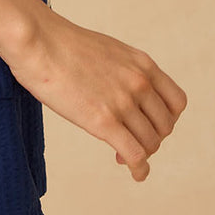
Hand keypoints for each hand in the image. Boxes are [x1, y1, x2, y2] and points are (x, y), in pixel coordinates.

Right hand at [6, 9, 187, 181]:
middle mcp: (140, 83)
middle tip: (131, 141)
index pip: (176, 102)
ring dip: (142, 154)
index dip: (166, 119)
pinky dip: (140, 169)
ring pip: (151, 142)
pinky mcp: (104, 121)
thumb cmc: (61, 44)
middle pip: (165, 126)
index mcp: (142, 64)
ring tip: (123, 155)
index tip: (148, 125)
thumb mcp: (107, 51)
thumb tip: (117, 91)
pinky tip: (136, 173)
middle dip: (152, 138)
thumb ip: (121, 71)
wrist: (38, 41)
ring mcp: (123, 102)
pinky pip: (135, 154)